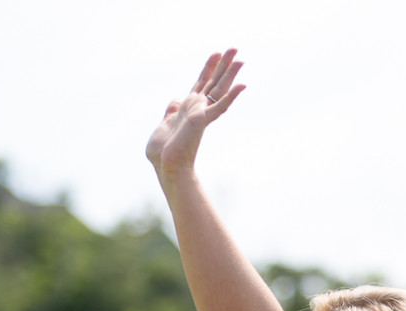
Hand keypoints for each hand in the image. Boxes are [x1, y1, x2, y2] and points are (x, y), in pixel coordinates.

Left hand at [146, 49, 244, 182]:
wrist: (166, 167)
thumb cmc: (162, 153)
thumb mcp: (163, 124)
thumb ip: (170, 111)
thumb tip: (175, 101)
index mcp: (188, 108)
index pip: (201, 83)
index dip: (208, 68)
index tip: (216, 53)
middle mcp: (197, 109)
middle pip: (214, 82)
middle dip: (224, 65)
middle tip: (235, 49)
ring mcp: (201, 114)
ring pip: (219, 90)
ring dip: (230, 74)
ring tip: (241, 59)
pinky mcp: (202, 121)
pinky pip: (220, 106)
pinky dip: (231, 96)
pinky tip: (242, 85)